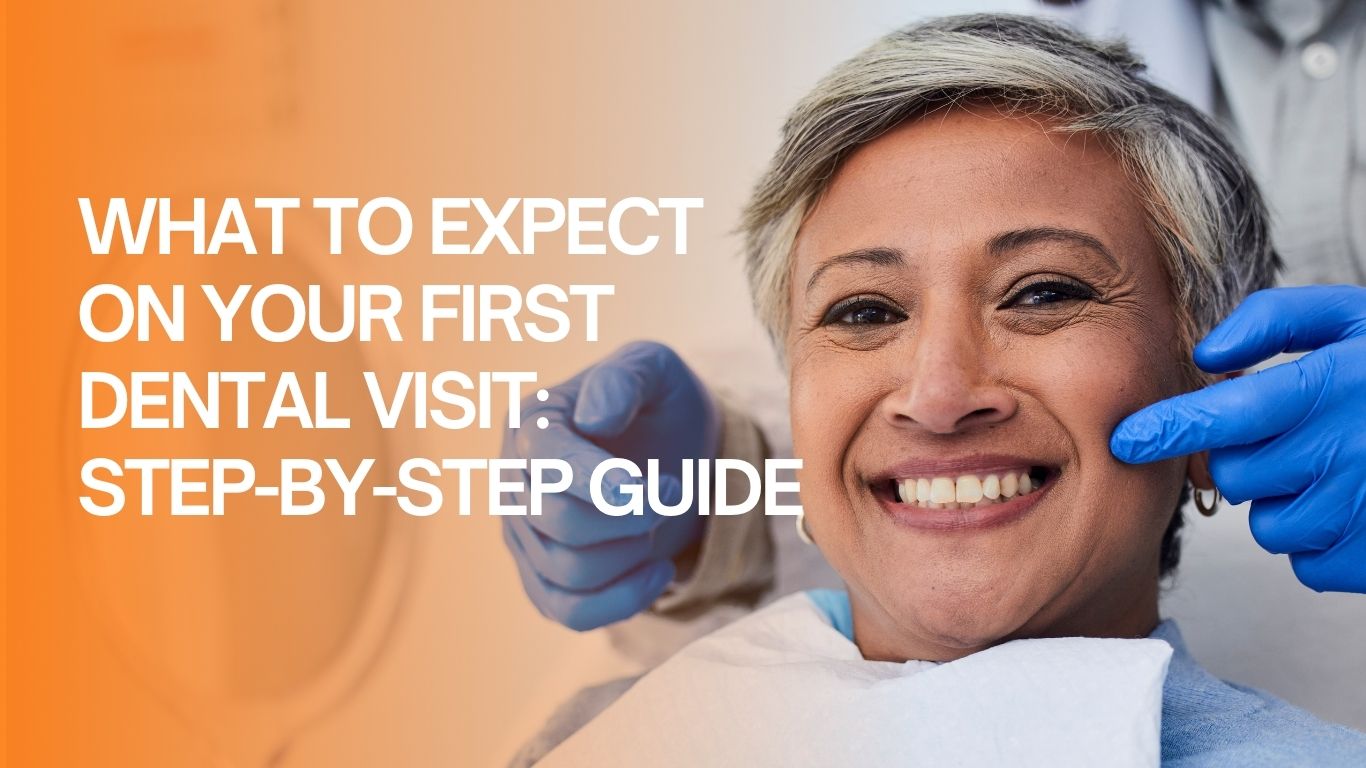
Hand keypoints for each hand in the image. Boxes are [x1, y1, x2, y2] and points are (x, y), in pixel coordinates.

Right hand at [502, 341, 719, 629]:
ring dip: (633, 552)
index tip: (646, 489)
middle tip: (677, 491)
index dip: (596, 480)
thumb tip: (593, 418)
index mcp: (530, 423)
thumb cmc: (657, 405)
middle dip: (632, 516)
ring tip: (662, 520)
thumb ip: (624, 378)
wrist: (673, 452)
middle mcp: (513, 481)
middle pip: (559, 521)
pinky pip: (570, 612)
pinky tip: (660, 570)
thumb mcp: (654, 368)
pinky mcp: (542, 579)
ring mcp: (523, 536)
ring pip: (569, 571)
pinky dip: (623, 600)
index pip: (547, 462)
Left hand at [1111, 285, 1365, 591]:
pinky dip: (1319, 539)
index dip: (1166, 429)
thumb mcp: (1350, 317)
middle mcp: (1346, 451)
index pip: (1224, 415)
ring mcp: (1363, 510)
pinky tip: (1353, 504)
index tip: (1124, 439)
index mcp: (1332, 386)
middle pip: (1236, 475)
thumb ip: (1271, 320)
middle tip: (1292, 435)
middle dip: (1246, 457)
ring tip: (1334, 468)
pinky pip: (1306, 562)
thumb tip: (1207, 354)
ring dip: (1285, 500)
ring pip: (1268, 523)